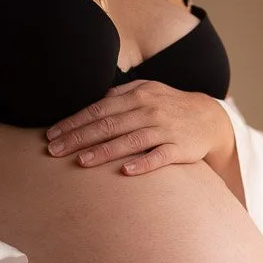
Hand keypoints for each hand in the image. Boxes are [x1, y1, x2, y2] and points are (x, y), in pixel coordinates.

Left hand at [45, 80, 233, 175]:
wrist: (210, 119)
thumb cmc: (170, 106)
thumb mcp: (147, 91)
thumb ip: (120, 95)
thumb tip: (91, 102)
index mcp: (136, 95)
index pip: (98, 110)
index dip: (74, 122)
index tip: (52, 135)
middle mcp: (149, 110)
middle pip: (108, 125)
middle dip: (79, 138)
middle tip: (54, 151)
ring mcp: (165, 129)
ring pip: (130, 140)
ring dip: (104, 151)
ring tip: (81, 162)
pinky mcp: (180, 148)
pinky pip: (160, 156)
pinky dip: (143, 163)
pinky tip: (126, 171)